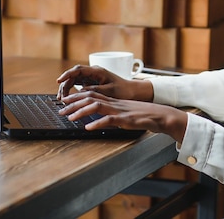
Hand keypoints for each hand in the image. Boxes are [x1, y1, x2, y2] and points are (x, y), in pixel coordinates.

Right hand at [56, 64, 152, 100]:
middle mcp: (93, 73)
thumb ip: (95, 90)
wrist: (132, 92)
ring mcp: (92, 78)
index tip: (59, 80)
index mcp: (97, 71)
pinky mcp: (92, 83)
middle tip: (61, 98)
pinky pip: (79, 85)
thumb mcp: (109, 91)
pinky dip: (73, 92)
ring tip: (63, 100)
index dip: (67, 74)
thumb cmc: (123, 90)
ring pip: (75, 81)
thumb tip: (81, 91)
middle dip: (65, 85)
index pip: (78, 70)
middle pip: (74, 76)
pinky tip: (70, 99)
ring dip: (67, 89)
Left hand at [59, 91, 187, 141]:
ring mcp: (120, 110)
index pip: (92, 94)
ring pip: (97, 106)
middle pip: (90, 98)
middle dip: (73, 103)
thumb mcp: (126, 113)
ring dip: (81, 112)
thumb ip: (113, 115)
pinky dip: (98, 123)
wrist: (162, 116)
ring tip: (70, 118)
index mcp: (114, 101)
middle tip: (60, 109)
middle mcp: (115, 103)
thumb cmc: (145, 116)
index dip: (77, 97)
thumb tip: (100, 120)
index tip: (64, 101)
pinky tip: (89, 128)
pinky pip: (110, 120)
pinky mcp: (127, 119)